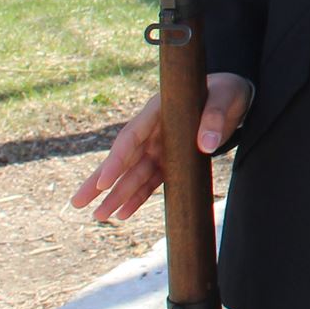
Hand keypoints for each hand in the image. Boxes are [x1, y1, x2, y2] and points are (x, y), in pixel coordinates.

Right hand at [70, 74, 251, 221]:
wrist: (232, 97)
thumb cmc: (225, 92)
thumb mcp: (224, 99)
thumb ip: (213, 119)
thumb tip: (206, 145)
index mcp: (158, 110)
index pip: (131, 136)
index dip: (117, 159)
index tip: (103, 181)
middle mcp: (153, 131)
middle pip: (123, 158)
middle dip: (100, 182)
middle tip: (77, 203)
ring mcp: (159, 147)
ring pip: (133, 174)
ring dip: (116, 195)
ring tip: (98, 216)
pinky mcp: (170, 160)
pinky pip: (151, 181)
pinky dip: (138, 197)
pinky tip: (123, 213)